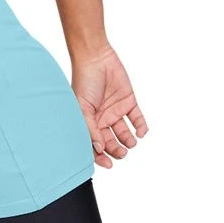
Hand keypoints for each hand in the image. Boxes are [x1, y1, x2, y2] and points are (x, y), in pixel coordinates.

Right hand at [71, 44, 148, 168]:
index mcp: (88, 120)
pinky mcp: (128, 102)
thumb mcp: (82, 106)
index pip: (94, 143)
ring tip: (130, 142)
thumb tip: (98, 148)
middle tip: (121, 153)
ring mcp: (115, 110)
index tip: (108, 164)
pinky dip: (141, 127)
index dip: (100, 156)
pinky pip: (137, 119)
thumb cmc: (84, 80)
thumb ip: (90, 128)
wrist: (96, 58)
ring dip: (129, 141)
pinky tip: (141, 132)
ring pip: (125, 133)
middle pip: (111, 141)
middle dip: (116, 150)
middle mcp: (102, 118)